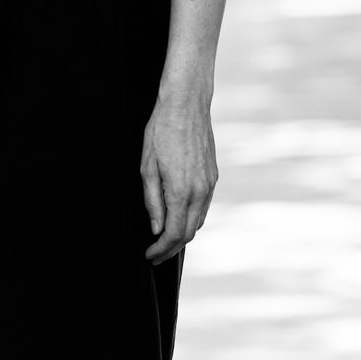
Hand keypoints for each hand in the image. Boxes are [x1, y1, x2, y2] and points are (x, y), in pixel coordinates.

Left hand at [141, 94, 216, 263]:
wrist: (187, 104)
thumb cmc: (161, 131)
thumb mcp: (146, 167)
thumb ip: (152, 201)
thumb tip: (156, 228)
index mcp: (181, 191)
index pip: (173, 234)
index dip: (161, 249)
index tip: (149, 255)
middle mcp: (200, 191)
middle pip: (188, 233)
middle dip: (171, 248)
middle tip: (155, 254)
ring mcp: (210, 184)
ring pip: (198, 221)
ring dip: (182, 235)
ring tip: (164, 240)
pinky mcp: (213, 176)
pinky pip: (204, 207)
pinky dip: (192, 219)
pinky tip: (179, 218)